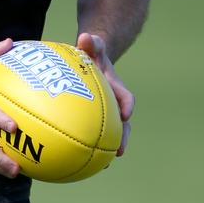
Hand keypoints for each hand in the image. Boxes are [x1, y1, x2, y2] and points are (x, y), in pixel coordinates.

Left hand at [77, 32, 133, 156]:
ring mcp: (107, 115)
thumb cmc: (91, 56)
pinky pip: (94, 136)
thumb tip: (86, 37)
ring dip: (108, 149)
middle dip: (122, 137)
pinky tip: (77, 161)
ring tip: (102, 165)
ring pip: (111, 134)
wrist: (93, 64)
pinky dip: (88, 147)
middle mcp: (115, 104)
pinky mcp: (96, 122)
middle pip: (123, 124)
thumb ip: (92, 43)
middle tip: (119, 151)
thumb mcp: (93, 48)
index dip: (127, 105)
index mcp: (116, 88)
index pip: (126, 97)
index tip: (126, 114)